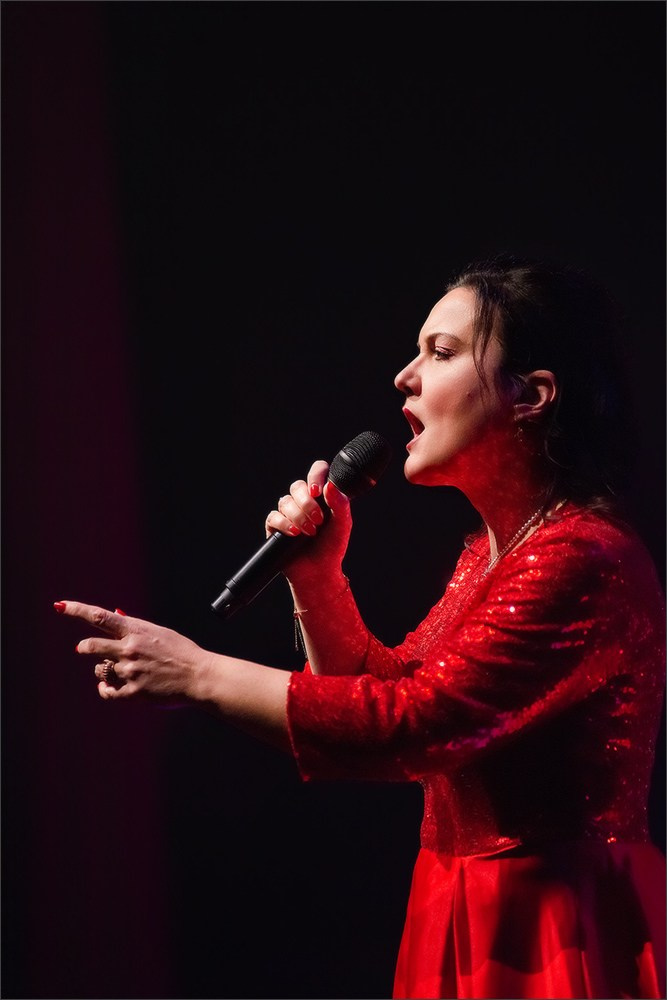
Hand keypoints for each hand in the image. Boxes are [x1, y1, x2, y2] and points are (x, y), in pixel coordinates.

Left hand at [55, 601, 213, 701]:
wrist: (199, 676)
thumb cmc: (181, 652)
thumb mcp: (159, 632)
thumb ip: (135, 626)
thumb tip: (115, 614)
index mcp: (136, 630)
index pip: (99, 616)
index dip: (76, 610)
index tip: (60, 606)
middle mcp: (129, 649)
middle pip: (90, 645)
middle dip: (84, 647)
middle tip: (82, 648)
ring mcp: (130, 671)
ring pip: (99, 670)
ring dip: (103, 670)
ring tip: (118, 671)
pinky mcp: (133, 692)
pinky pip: (107, 691)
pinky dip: (106, 689)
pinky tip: (109, 687)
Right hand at [264, 461, 352, 582]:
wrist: (319, 572)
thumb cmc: (332, 547)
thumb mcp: (343, 525)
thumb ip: (340, 503)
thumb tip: (330, 485)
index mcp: (321, 495)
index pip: (317, 471)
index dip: (315, 475)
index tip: (318, 491)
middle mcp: (304, 500)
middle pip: (297, 486)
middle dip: (307, 503)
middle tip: (319, 521)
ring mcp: (288, 512)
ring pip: (285, 501)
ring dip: (299, 516)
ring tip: (310, 532)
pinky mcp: (275, 525)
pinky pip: (274, 516)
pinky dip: (285, 524)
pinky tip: (295, 534)